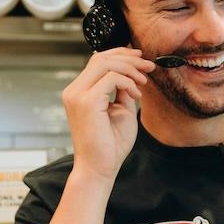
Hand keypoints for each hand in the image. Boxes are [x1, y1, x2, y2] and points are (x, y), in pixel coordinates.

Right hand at [63, 48, 154, 183]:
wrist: (100, 168)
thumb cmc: (110, 145)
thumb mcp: (121, 110)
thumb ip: (123, 90)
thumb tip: (132, 73)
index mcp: (79, 92)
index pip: (97, 61)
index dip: (120, 54)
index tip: (141, 59)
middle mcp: (74, 91)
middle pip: (101, 58)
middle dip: (129, 58)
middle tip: (149, 66)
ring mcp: (77, 95)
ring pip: (105, 64)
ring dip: (130, 69)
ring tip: (145, 82)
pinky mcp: (87, 101)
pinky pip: (111, 78)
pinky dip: (128, 82)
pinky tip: (137, 95)